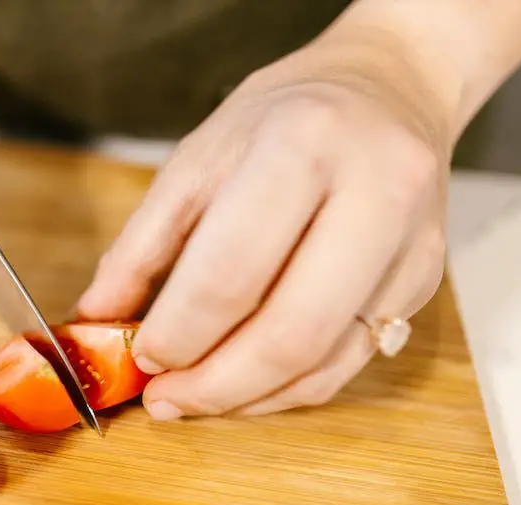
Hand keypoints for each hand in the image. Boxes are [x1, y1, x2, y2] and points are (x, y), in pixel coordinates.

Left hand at [75, 31, 453, 420]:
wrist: (388, 88)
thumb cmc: (282, 118)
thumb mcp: (197, 160)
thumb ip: (142, 245)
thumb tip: (96, 321)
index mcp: (302, 148)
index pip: (232, 271)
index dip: (179, 332)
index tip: (141, 357)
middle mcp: (375, 197)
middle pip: (291, 332)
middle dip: (214, 384)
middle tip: (164, 400)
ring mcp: (410, 246)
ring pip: (325, 361)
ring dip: (247, 398)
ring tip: (192, 397)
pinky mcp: (424, 281)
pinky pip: (349, 362)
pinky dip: (285, 390)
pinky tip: (242, 387)